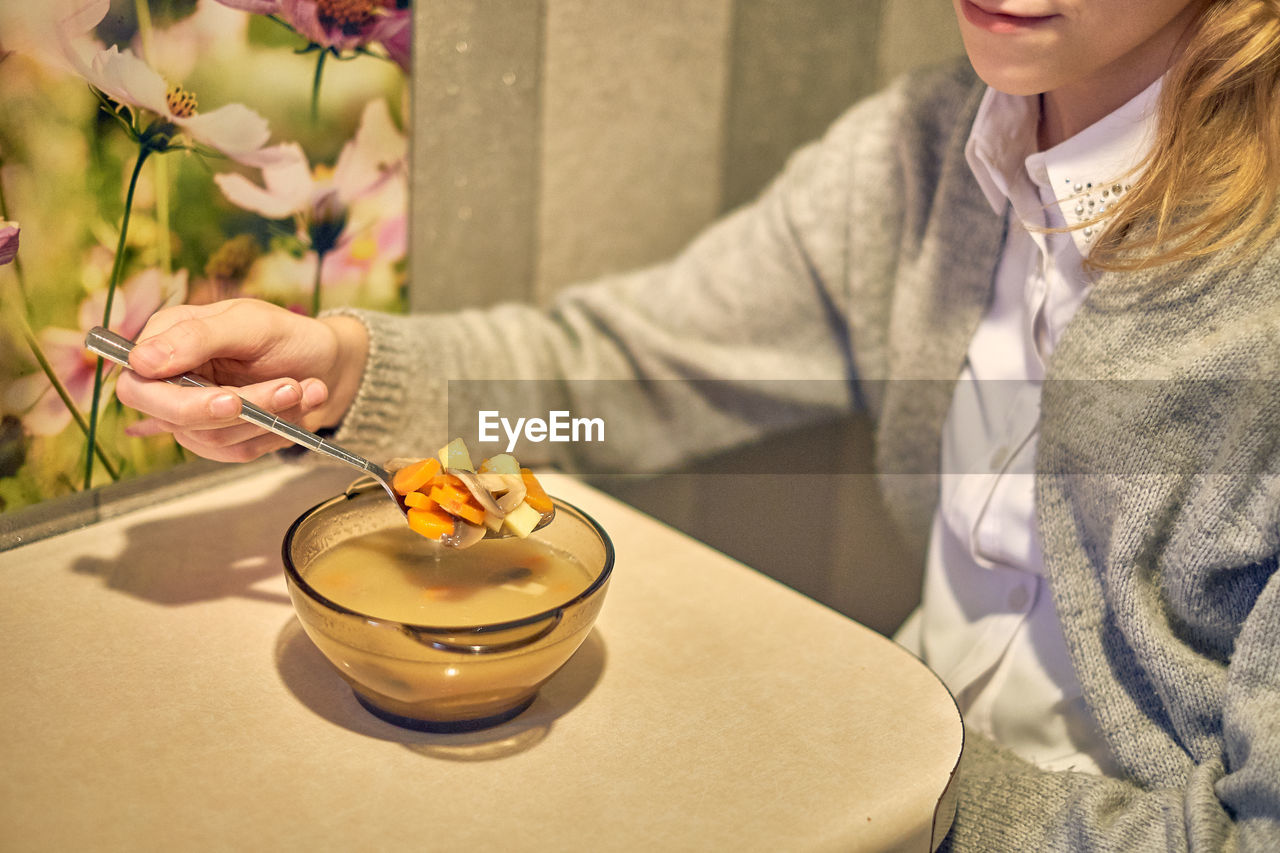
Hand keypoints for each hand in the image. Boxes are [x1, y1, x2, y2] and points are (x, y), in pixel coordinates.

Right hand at [114, 299, 368, 461]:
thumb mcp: (250, 323)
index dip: (174, 401)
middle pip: (174, 419)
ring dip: (269, 417)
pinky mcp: (219, 438)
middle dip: (238, 411)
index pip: (138, 385)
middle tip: (290, 390)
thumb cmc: (285, 335)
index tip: (229, 399)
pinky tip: (298, 407)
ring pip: (213, 438)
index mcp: (166, 339)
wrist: (323, 362)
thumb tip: (142, 361)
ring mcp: (192, 414)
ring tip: (306, 388)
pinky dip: (274, 432)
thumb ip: (196, 336)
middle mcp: (171, 380)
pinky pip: (238, 452)